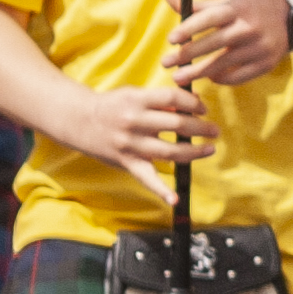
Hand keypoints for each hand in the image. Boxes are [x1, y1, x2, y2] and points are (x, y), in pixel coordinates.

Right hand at [66, 78, 215, 199]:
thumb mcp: (133, 94)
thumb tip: (191, 106)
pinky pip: (146, 178)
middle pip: (177, 125)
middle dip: (201, 128)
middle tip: (214, 131)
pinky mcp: (126, 161)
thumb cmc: (113, 106)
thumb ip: (159, 101)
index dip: (193, 103)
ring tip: (209, 149)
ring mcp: (130, 144)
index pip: (173, 99)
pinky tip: (175, 199)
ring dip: (194, 152)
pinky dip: (161, 190)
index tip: (203, 109)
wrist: (78, 120)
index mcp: (137, 100)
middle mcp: (134, 122)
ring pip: (169, 151)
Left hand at [166, 0, 292, 86]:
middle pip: (213, 44)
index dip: (188, 28)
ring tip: (179, 78)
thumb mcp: (228, 1)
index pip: (209, 18)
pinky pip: (239, 76)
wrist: (291, 18)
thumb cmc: (251, 8)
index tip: (171, 40)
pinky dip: (222, 79)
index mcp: (237, 9)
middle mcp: (249, 28)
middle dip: (187, 55)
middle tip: (165, 63)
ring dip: (198, 72)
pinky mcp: (266, 64)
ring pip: (223, 64)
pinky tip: (210, 77)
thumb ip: (197, 4)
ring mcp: (259, 47)